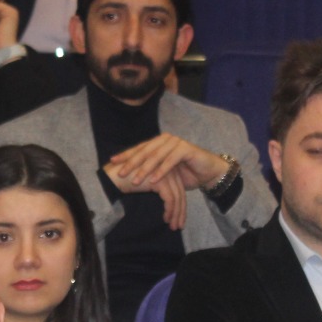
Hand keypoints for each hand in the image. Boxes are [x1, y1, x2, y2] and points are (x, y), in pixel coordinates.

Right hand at [105, 161, 188, 229]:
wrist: (112, 176)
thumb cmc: (125, 179)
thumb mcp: (146, 182)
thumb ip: (158, 187)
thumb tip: (171, 204)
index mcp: (166, 167)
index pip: (178, 188)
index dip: (180, 205)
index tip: (178, 219)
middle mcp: (169, 168)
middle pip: (180, 193)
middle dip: (181, 211)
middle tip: (179, 226)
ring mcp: (166, 173)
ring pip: (177, 197)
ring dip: (176, 214)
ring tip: (174, 226)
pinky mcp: (161, 181)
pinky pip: (170, 199)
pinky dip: (170, 211)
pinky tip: (166, 219)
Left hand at [109, 133, 228, 192]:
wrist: (208, 172)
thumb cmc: (185, 173)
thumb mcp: (163, 172)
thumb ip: (149, 170)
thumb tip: (127, 174)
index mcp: (158, 143)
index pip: (139, 148)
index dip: (126, 154)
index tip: (112, 162)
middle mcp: (166, 140)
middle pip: (145, 151)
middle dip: (131, 163)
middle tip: (121, 173)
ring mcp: (176, 142)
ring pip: (157, 156)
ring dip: (145, 170)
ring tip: (136, 181)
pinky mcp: (186, 149)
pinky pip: (171, 160)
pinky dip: (162, 171)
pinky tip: (154, 180)